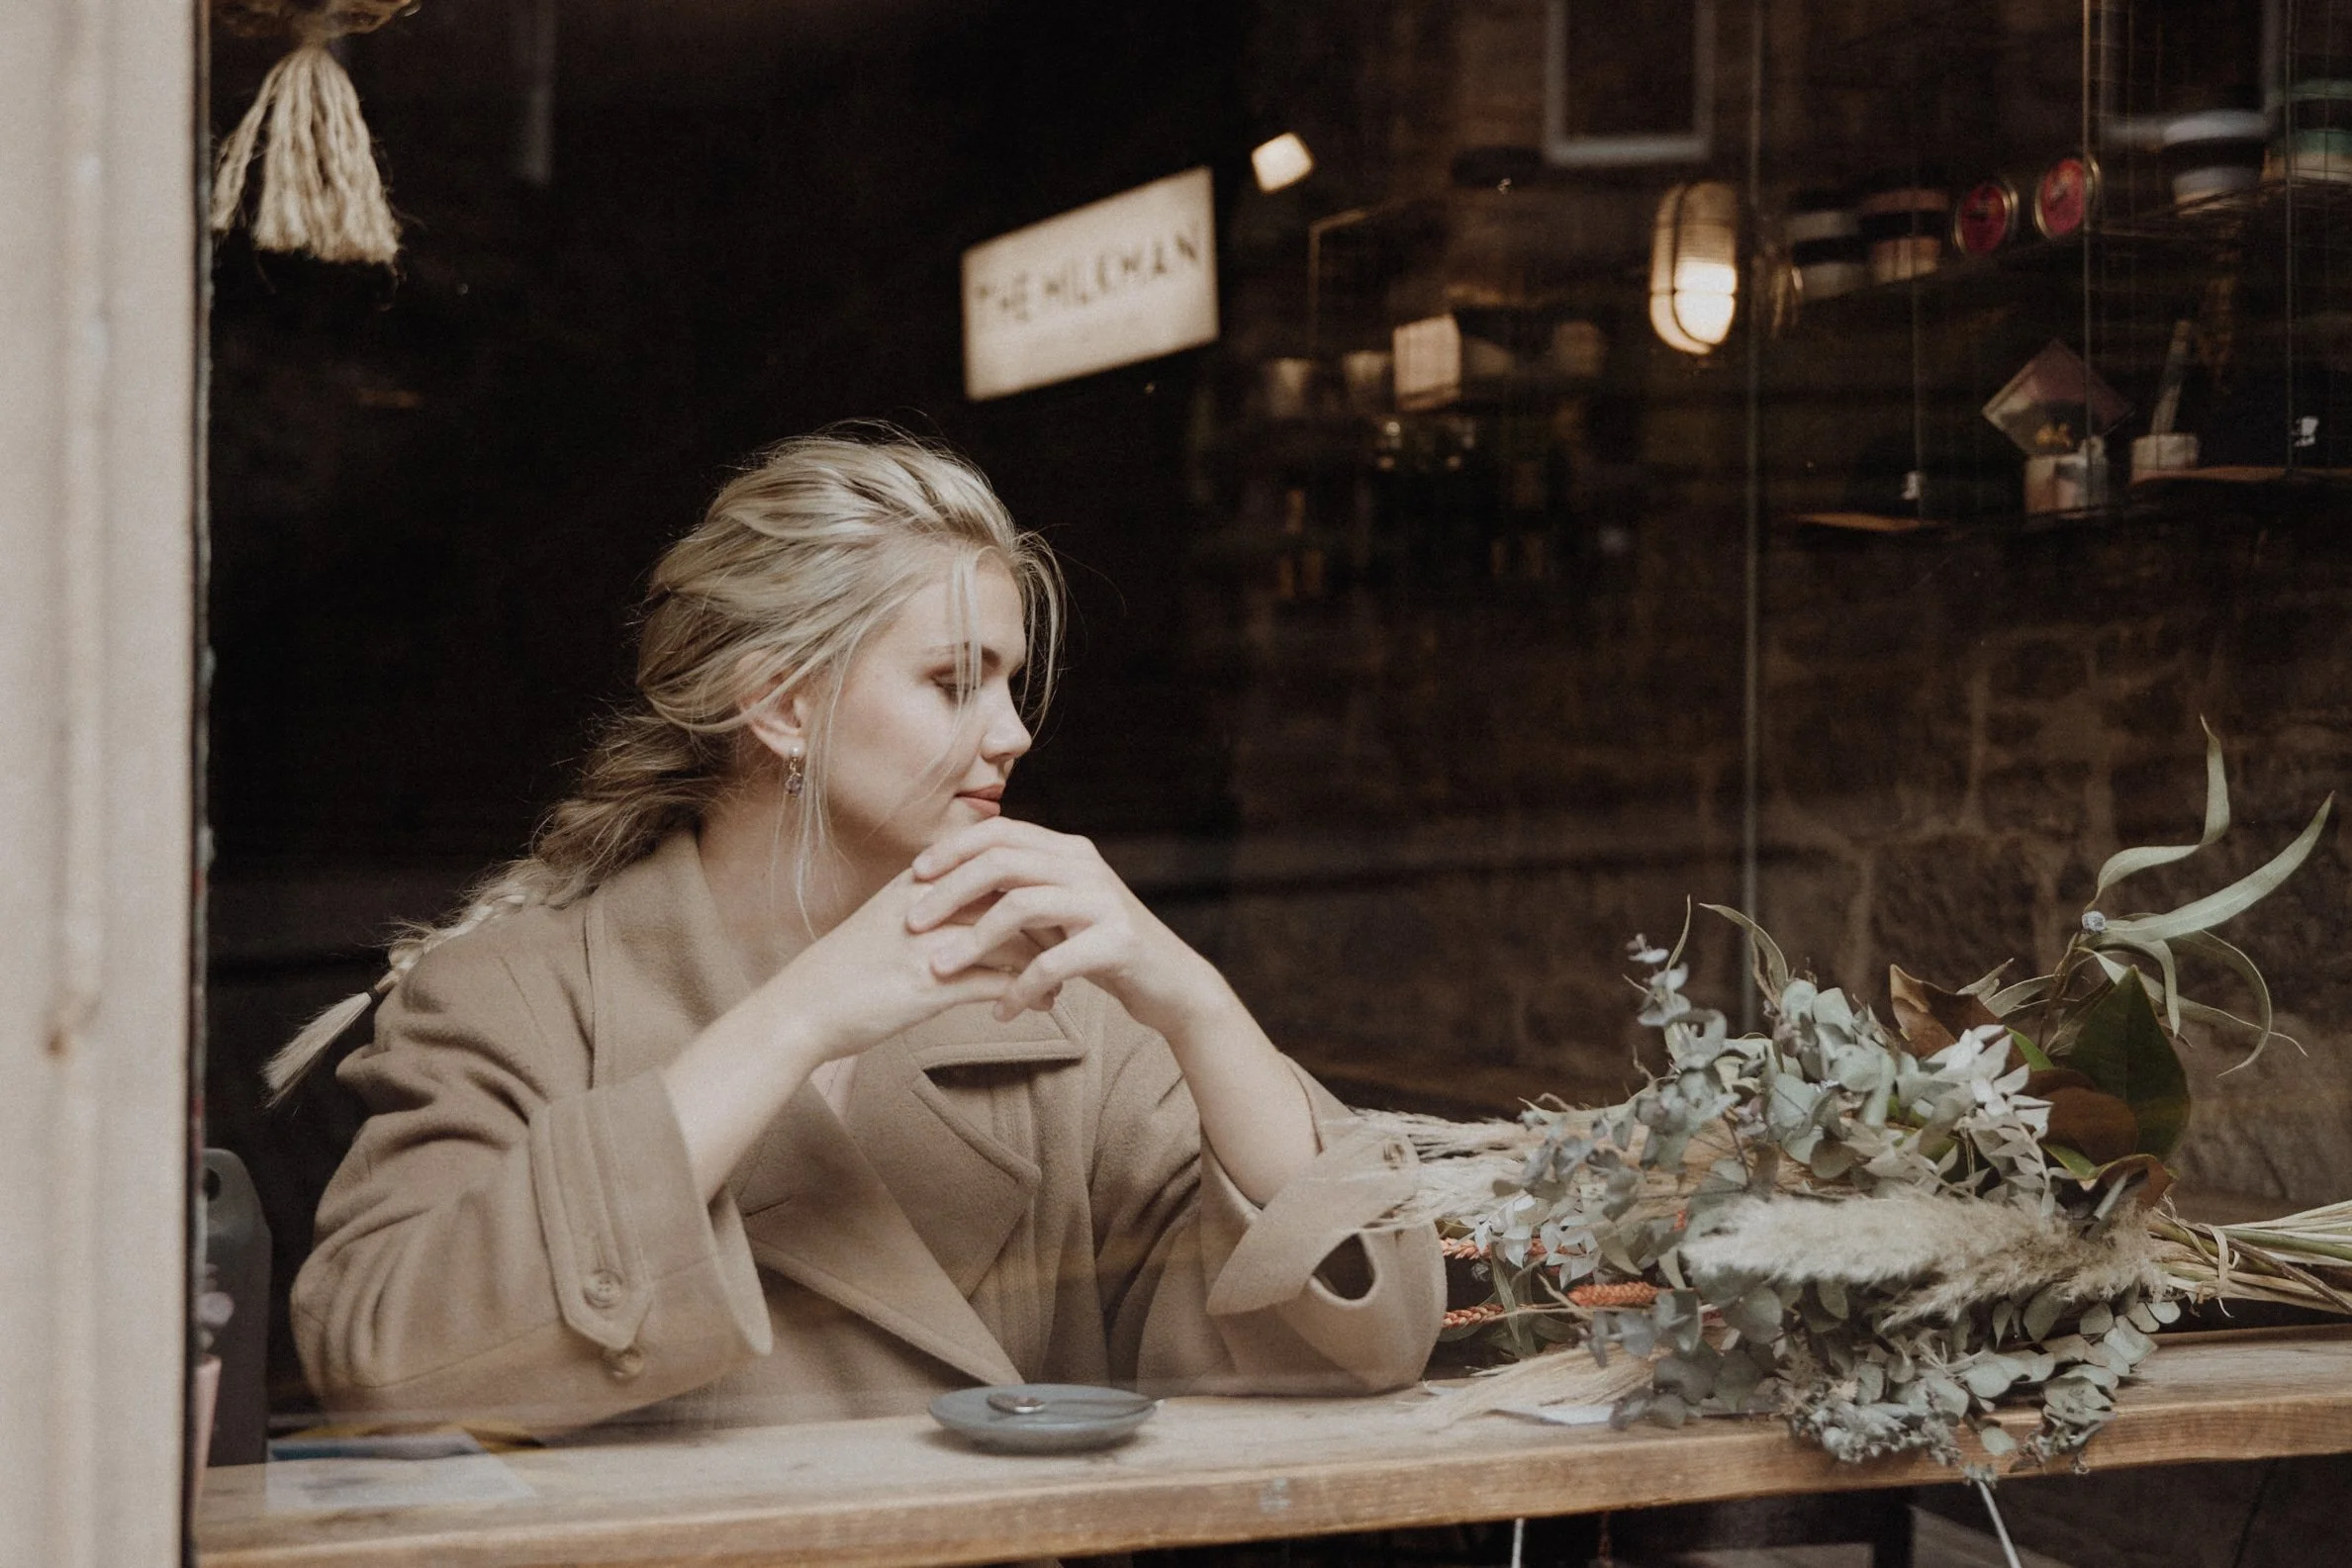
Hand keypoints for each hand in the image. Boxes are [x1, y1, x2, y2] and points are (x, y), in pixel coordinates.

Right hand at [768, 868, 1046, 1064]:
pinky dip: (1030, 993)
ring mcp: (932, 944)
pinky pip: (1000, 984)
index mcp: (919, 883)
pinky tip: (1045, 1004)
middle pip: (1014, 899)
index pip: (995, 868)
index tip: (1058, 906)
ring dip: (1048, 961)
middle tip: (1075, 941)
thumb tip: (975, 905)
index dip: (1033, 887)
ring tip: (1066, 976)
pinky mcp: (932, 986)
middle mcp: (929, 905)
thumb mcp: (888, 919)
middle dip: (1051, 921)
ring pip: (1015, 940)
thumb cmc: (845, 968)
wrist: (802, 1007)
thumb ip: (931, 904)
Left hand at [905, 821, 1223, 1036]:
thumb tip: (953, 882)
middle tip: (912, 923)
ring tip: (940, 971)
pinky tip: (999, 1011)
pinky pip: (1053, 961)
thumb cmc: (1101, 947)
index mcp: (1069, 851)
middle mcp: (1085, 866)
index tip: (914, 875)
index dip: (953, 849)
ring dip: (973, 941)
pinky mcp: (1117, 942)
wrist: (1172, 983)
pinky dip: (1018, 988)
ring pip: (1022, 906)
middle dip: (950, 891)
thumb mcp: (1061, 909)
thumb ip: (1023, 889)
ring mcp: (1104, 901)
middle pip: (1002, 862)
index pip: (1000, 831)